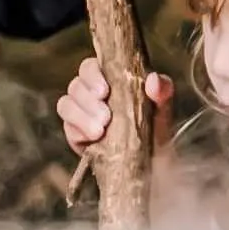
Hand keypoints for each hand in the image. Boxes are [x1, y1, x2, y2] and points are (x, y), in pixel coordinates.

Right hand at [57, 58, 175, 154]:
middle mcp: (90, 93)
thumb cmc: (155, 128)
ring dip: (80, 117)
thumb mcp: (162, 108)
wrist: (152, 162)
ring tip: (99, 131)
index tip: (104, 91)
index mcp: (108, 79)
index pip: (90, 67)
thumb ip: (161, 90)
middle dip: (88, 100)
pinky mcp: (75, 134)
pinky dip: (77, 132)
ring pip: (66, 105)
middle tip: (105, 117)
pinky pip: (67, 128)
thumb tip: (153, 80)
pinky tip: (92, 139)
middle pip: (75, 85)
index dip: (92, 76)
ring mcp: (80, 113)